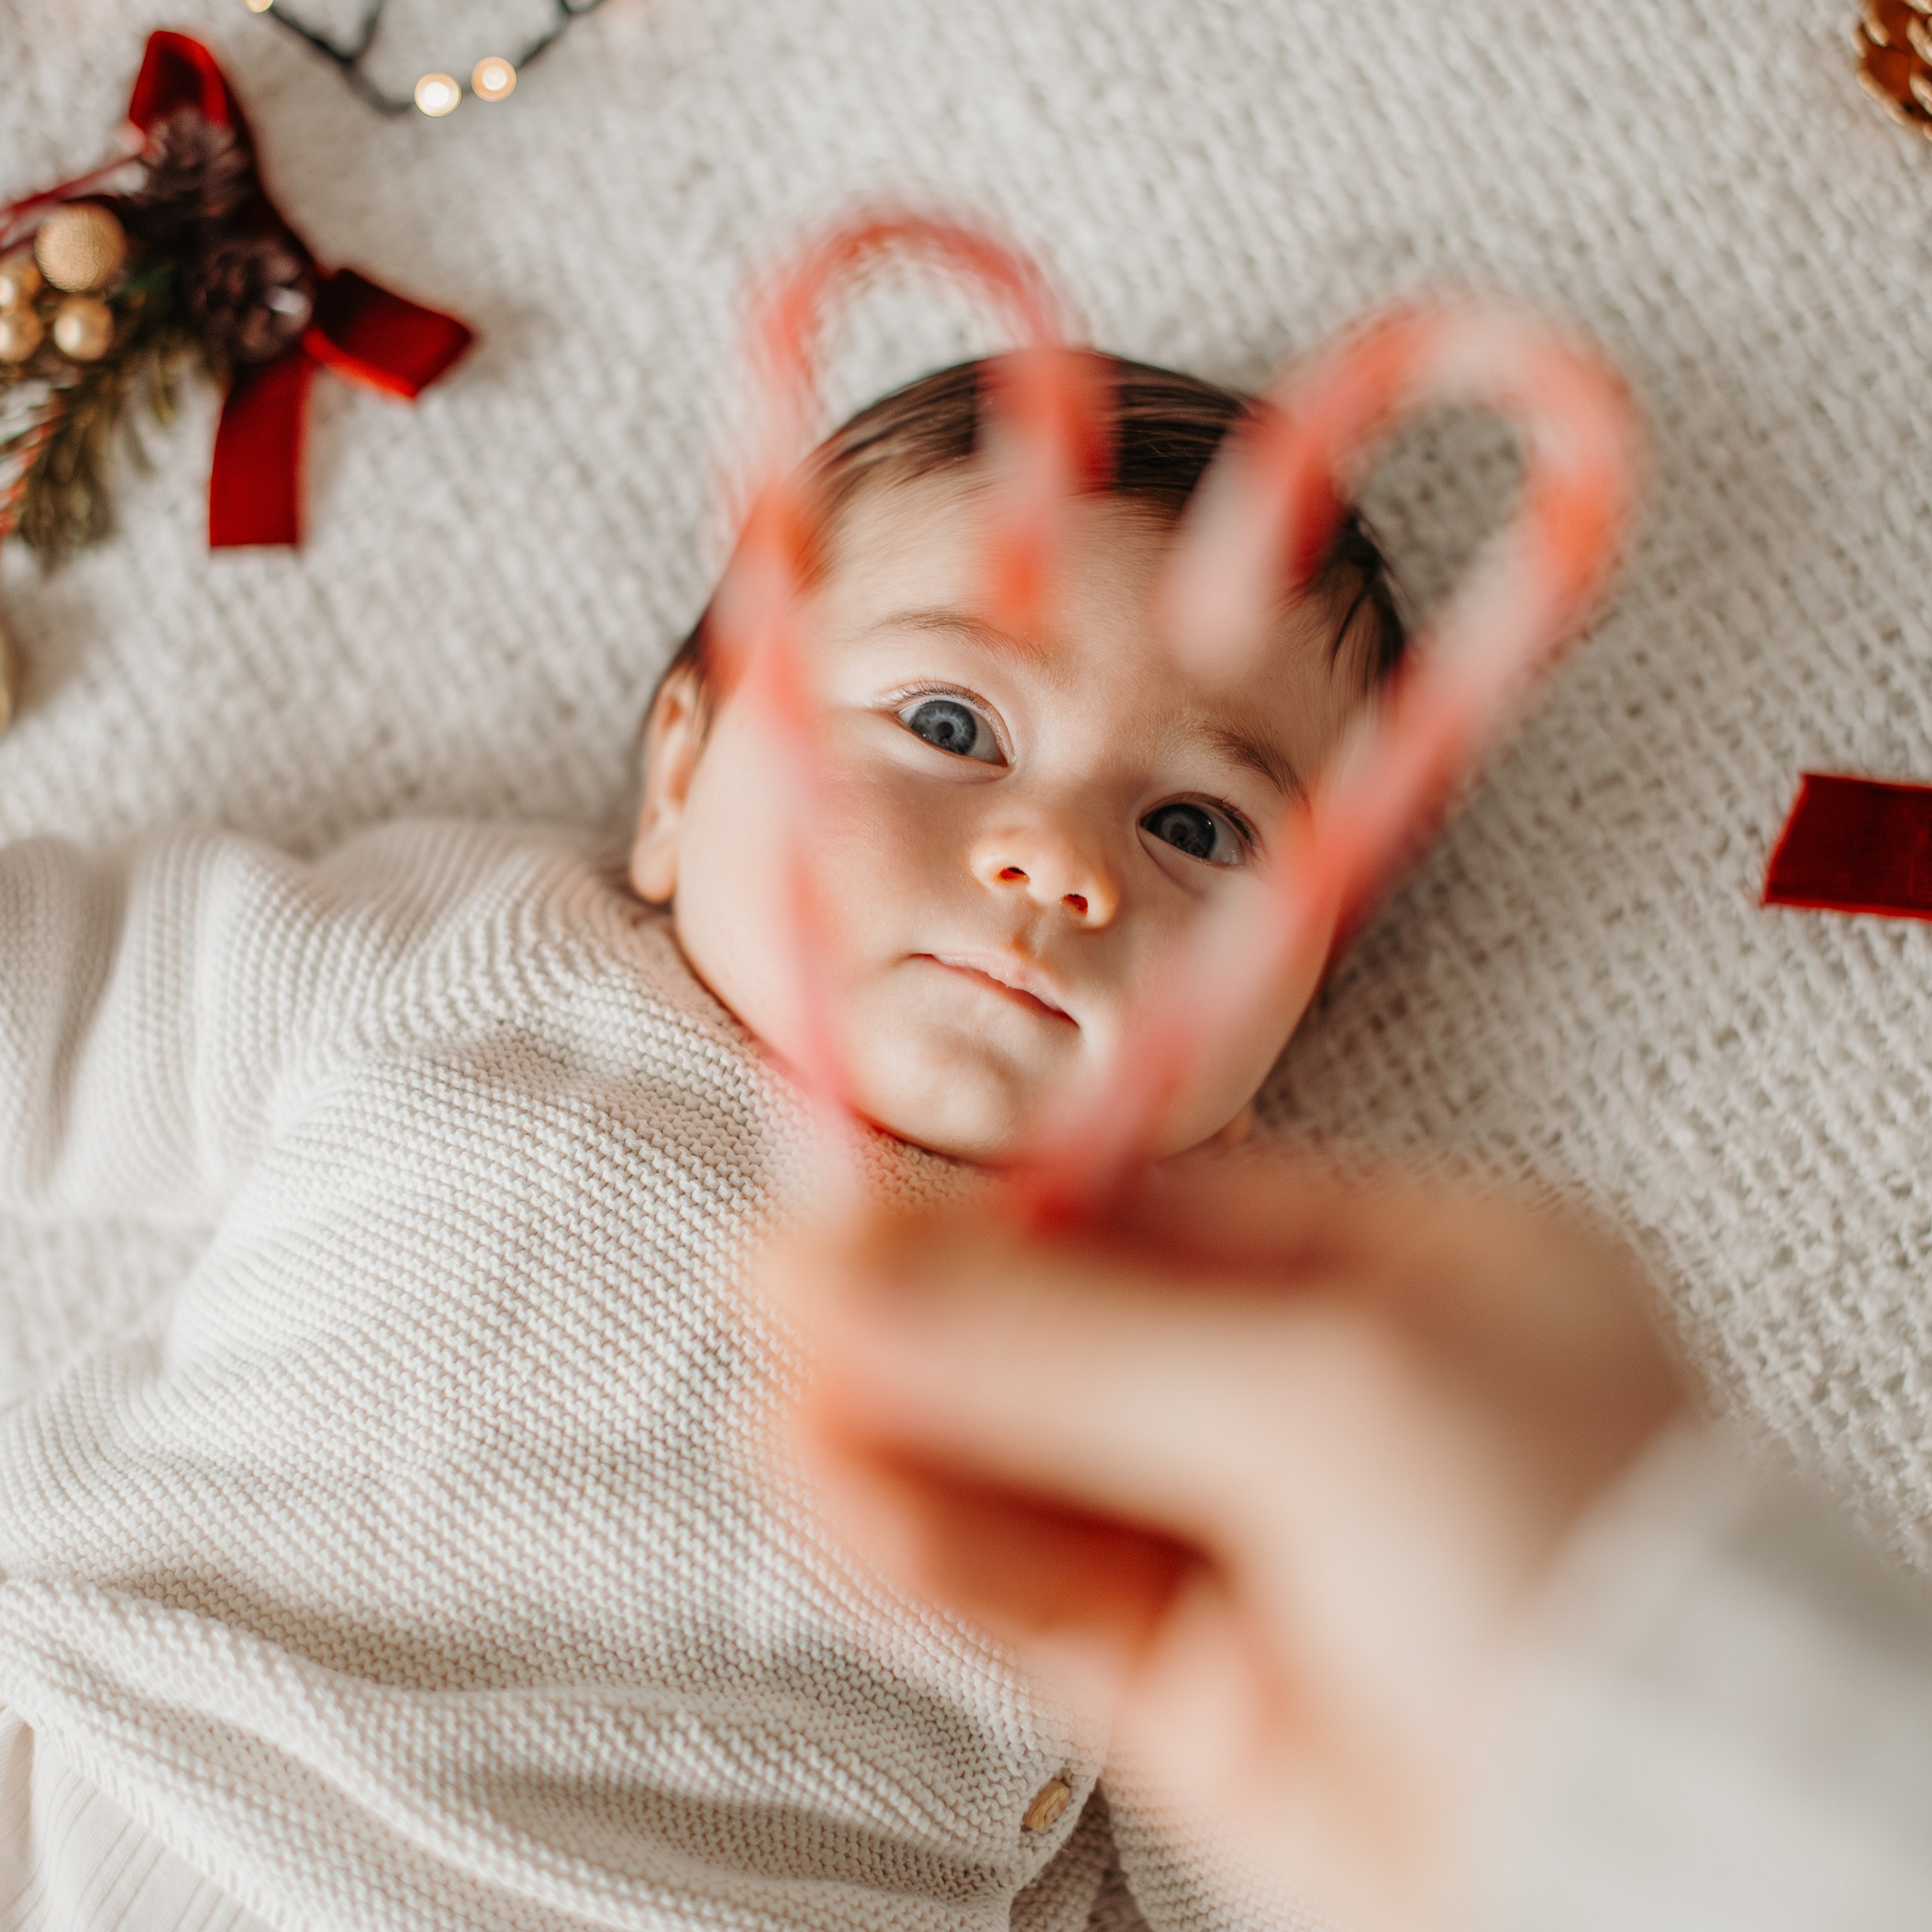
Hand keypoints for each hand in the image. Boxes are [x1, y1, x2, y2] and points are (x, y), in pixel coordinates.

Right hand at [763, 1155, 1685, 1930]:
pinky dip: (930, 1544)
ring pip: (1031, 1469)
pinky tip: (847, 1500)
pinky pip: (1027, 1589)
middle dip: (928, 1331)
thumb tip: (852, 1258)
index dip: (995, 1215)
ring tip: (789, 1416)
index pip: (1146, 1212)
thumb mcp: (1316, 1393)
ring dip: (900, 1441)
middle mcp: (1325, 1402)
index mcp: (1404, 1274)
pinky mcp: (1193, 1682)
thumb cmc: (1584, 1581)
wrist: (1655, 1854)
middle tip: (786, 1306)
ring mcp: (1256, 1543)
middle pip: (1070, 1339)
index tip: (858, 1205)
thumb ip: (1060, 1333)